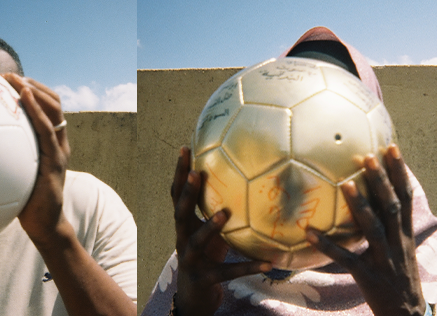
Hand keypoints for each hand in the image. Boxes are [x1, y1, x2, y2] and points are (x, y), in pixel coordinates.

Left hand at [2, 74, 70, 246]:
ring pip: (54, 110)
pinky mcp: (55, 161)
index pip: (48, 108)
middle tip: (8, 76)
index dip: (33, 90)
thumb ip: (3, 159)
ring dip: (35, 90)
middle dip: (33, 84)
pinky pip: (47, 131)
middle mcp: (58, 142)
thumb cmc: (24, 202)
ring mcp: (59, 150)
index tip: (8, 81)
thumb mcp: (13, 175)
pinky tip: (22, 99)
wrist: (44, 224)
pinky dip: (36, 111)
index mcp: (50, 143)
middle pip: (54, 103)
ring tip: (15, 80)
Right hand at [173, 146, 271, 315]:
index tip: (185, 149)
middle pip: (180, 212)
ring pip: (197, 241)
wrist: (194, 297)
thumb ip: (217, 212)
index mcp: (184, 225)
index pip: (177, 195)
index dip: (179, 173)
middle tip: (195, 173)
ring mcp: (191, 259)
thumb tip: (244, 183)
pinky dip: (247, 267)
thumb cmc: (206, 258)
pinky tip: (268, 263)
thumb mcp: (209, 234)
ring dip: (210, 227)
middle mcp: (182, 239)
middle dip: (186, 192)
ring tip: (225, 214)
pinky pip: (228, 272)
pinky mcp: (205, 278)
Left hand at [306, 144, 425, 315]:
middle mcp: (397, 243)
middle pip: (391, 207)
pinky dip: (328, 246)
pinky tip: (310, 233)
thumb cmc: (396, 276)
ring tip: (344, 184)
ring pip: (372, 229)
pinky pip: (346, 259)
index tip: (391, 147)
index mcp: (403, 234)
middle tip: (367, 156)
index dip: (399, 172)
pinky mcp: (368, 276)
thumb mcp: (398, 248)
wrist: (407, 314)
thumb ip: (385, 225)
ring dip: (359, 206)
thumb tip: (366, 199)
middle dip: (381, 181)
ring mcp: (384, 260)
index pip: (404, 197)